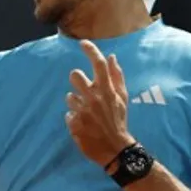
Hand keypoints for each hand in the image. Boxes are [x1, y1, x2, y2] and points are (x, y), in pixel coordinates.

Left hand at [65, 40, 136, 169]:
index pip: (98, 64)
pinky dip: (74, 118)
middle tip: (83, 90)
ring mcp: (83, 111)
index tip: (82, 43)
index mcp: (107, 90)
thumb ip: (117, 77)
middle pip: (75, 75)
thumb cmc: (118, 120)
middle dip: (77, 81)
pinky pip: (68, 114)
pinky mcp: (74, 123)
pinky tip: (84, 124)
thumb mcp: (122, 98)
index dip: (90, 50)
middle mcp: (94, 98)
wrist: (115, 148)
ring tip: (87, 114)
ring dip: (76, 103)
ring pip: (69, 97)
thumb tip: (112, 57)